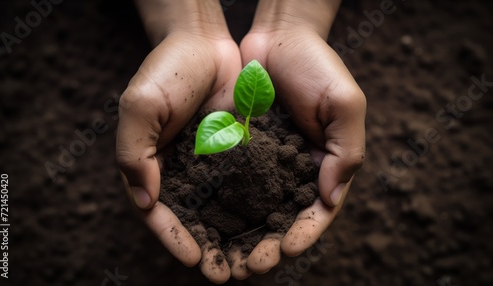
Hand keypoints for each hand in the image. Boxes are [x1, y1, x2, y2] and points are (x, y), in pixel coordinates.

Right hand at [116, 0, 241, 282]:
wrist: (206, 41)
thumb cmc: (167, 70)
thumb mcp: (141, 106)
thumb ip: (135, 153)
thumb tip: (146, 202)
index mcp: (154, 167)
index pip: (160, 214)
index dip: (175, 238)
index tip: (195, 259)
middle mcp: (184, 172)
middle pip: (194, 220)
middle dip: (209, 249)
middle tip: (225, 276)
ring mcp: (213, 165)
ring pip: (224, 210)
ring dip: (236, 237)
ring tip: (252, 262)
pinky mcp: (240, 154)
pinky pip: (249, 186)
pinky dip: (258, 208)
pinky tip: (272, 225)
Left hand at [238, 0, 365, 273]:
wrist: (276, 37)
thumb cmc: (316, 66)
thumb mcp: (344, 104)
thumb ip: (344, 152)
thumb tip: (330, 199)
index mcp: (322, 166)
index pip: (316, 211)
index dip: (303, 234)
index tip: (286, 250)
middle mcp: (291, 171)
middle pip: (280, 219)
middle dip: (266, 245)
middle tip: (249, 267)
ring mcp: (262, 163)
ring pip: (251, 210)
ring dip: (240, 238)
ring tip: (226, 261)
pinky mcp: (235, 151)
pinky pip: (226, 184)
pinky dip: (219, 208)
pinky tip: (207, 226)